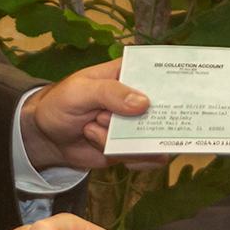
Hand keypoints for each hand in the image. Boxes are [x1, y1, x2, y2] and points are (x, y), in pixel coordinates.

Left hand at [20, 58, 164, 170]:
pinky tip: (107, 150)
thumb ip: (108, 93)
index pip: (158, 71)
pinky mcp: (131, 146)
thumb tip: (143, 102)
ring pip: (155, 136)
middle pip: (165, 107)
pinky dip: (131, 158)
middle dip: (149, 119)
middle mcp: (136, 98)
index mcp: (126, 74)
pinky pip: (147, 157)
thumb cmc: (59, 104)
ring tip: (94, 130)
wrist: (47, 139)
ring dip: (127, 140)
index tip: (182, 90)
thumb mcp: (79, 91)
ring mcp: (135, 124)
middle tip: (122, 122)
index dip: (173, 79)